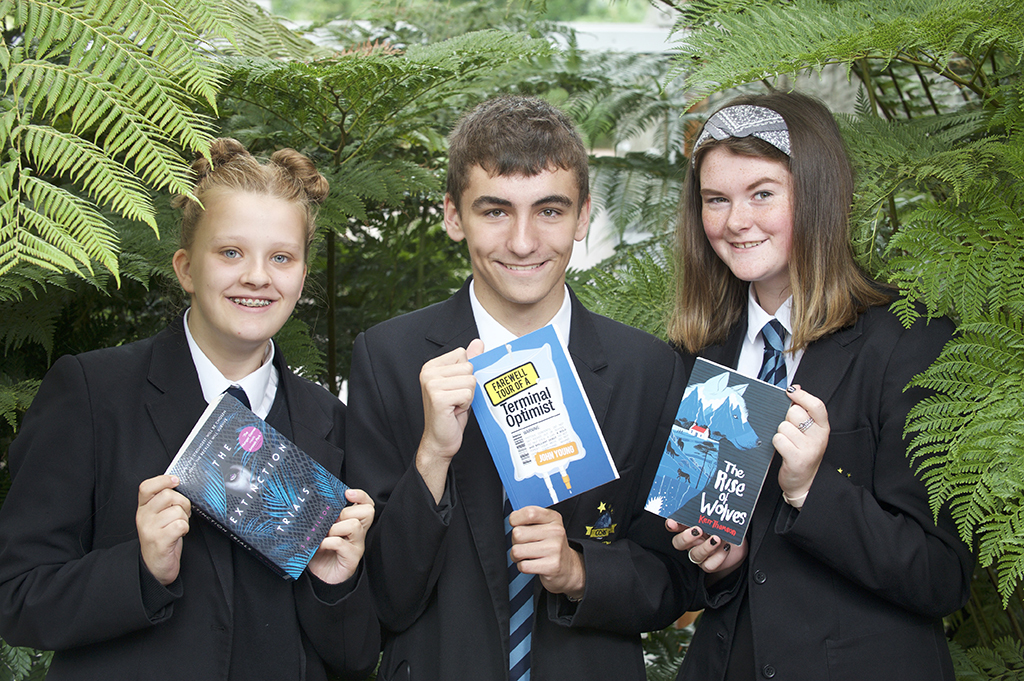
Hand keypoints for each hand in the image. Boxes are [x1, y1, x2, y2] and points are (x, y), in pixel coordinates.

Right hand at [137, 474, 191, 585]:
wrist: (155, 566)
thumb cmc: (161, 538)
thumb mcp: (158, 516)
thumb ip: (164, 501)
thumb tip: (178, 484)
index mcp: (143, 508)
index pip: (146, 487)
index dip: (162, 480)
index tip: (175, 481)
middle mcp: (143, 517)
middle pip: (168, 495)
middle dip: (182, 503)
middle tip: (182, 514)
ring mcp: (150, 529)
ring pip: (177, 511)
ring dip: (184, 518)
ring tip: (178, 527)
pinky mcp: (159, 540)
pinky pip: (180, 524)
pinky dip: (185, 528)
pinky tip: (179, 534)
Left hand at [307, 488, 374, 584]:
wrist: (322, 577)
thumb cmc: (322, 552)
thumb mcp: (323, 530)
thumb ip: (324, 518)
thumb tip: (314, 503)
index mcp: (355, 523)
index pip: (367, 504)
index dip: (361, 496)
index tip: (347, 493)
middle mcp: (359, 533)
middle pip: (366, 511)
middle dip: (345, 512)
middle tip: (330, 521)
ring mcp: (357, 545)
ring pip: (354, 525)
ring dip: (335, 528)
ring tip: (323, 535)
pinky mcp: (351, 558)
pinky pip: (340, 543)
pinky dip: (327, 542)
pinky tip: (319, 546)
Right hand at [416, 339, 484, 502]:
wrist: (440, 440)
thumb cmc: (451, 413)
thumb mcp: (461, 384)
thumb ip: (469, 362)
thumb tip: (478, 343)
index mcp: (432, 366)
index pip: (463, 355)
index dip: (466, 373)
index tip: (456, 388)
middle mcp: (428, 372)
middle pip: (469, 367)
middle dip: (468, 386)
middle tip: (456, 399)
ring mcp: (431, 384)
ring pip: (470, 381)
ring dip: (468, 396)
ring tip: (455, 405)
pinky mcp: (438, 397)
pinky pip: (468, 394)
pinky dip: (466, 405)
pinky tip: (454, 411)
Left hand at [509, 506, 584, 599]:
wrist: (568, 567)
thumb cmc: (551, 545)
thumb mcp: (546, 526)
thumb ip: (530, 519)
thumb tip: (513, 517)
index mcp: (553, 518)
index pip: (529, 513)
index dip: (515, 519)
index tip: (515, 524)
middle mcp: (556, 532)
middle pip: (517, 533)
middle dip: (515, 541)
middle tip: (524, 544)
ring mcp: (554, 549)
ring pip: (517, 551)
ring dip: (517, 556)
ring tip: (526, 555)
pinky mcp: (552, 566)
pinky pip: (523, 566)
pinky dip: (522, 566)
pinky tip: (531, 564)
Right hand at [666, 519, 745, 578]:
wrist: (737, 546)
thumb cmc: (725, 528)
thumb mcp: (716, 518)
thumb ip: (709, 512)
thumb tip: (709, 498)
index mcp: (689, 528)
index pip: (674, 526)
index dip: (671, 525)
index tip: (672, 522)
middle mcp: (692, 542)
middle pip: (679, 543)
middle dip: (686, 537)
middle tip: (698, 530)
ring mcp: (700, 554)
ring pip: (694, 555)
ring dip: (705, 547)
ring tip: (717, 539)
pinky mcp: (709, 565)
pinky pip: (709, 565)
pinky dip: (718, 556)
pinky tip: (726, 548)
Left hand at [772, 384, 829, 507]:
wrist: (805, 482)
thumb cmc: (804, 453)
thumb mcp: (809, 431)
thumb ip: (803, 410)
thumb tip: (796, 388)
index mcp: (823, 427)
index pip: (816, 405)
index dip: (802, 396)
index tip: (791, 391)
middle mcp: (818, 437)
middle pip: (794, 413)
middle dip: (786, 419)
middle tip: (791, 432)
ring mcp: (809, 448)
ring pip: (783, 426)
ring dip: (781, 433)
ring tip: (788, 443)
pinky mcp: (797, 459)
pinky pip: (779, 439)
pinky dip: (776, 443)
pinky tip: (783, 450)